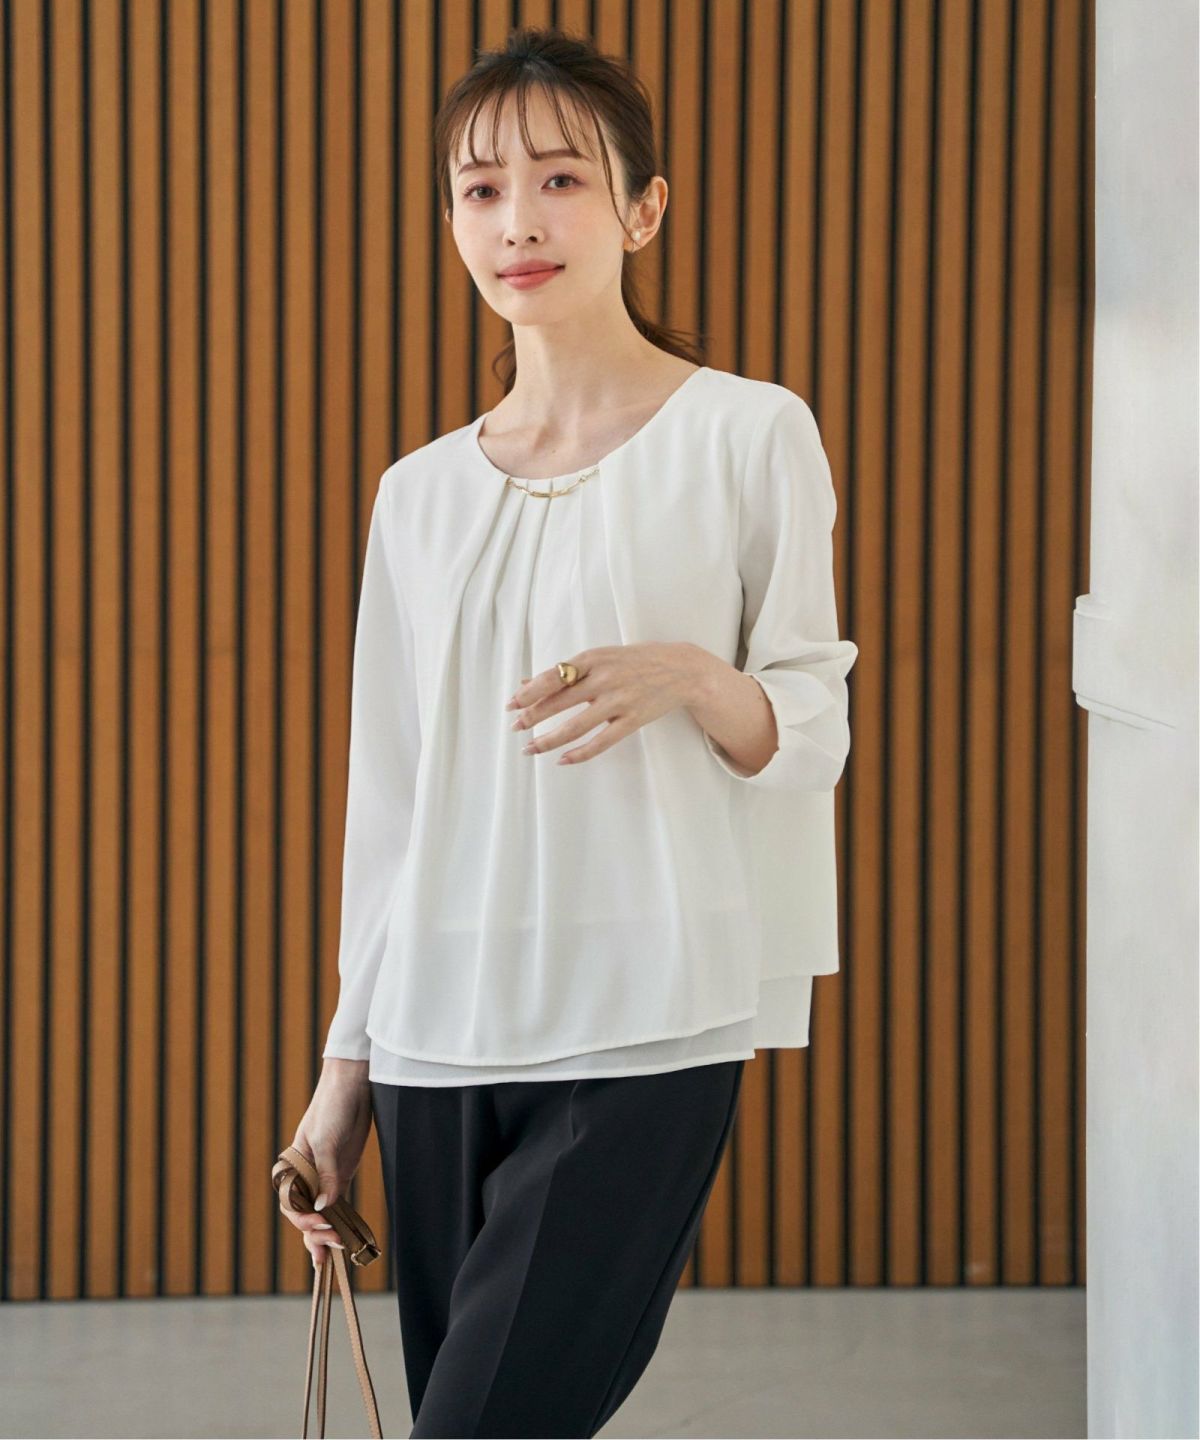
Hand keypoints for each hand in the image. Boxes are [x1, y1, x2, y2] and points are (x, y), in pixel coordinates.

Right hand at [281, 1060, 372, 1269]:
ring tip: (329, 1258)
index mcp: (292, 1166)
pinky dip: (337, 1221)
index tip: (319, 1223)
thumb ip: (326, 1174)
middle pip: (302, 1213)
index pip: (289, 1203)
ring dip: (323, 1235)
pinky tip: (340, 1240)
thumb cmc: (332, 1107)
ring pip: (318, 1213)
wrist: (353, 1085)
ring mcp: (323, 1175)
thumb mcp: (327, 1140)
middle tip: (331, 1247)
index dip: (302, 1219)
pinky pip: (336, 1203)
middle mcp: (305, 1174)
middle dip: (314, 1232)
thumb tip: (324, 1207)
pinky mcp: (341, 1173)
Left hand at [505, 643, 702, 765]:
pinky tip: (562, 760)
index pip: (552, 678)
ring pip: (575, 726)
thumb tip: (527, 682)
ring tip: (530, 749)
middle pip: (559, 702)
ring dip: (548, 740)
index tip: (511, 704)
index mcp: (592, 659)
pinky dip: (579, 754)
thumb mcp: (600, 657)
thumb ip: (566, 671)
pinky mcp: (632, 721)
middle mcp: (603, 679)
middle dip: (532, 717)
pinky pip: (600, 742)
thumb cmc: (634, 661)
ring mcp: (618, 702)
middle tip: (515, 728)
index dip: (529, 693)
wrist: (681, 669)